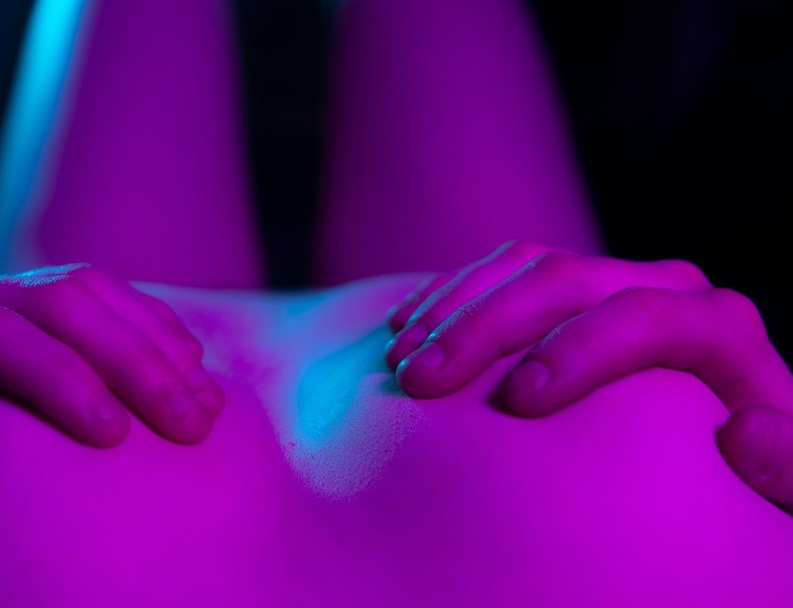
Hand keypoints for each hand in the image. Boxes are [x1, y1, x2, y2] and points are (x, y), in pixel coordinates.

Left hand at [0, 264, 222, 508]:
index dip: (57, 377)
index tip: (113, 437)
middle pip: (56, 299)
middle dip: (132, 359)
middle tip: (190, 422)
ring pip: (89, 291)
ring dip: (156, 342)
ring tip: (206, 402)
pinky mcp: (25, 308)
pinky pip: (102, 298)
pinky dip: (152, 330)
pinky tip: (193, 366)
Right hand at [384, 240, 792, 509]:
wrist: (723, 424)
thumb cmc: (749, 465)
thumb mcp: (789, 486)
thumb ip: (788, 468)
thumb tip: (741, 432)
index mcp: (718, 327)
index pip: (646, 315)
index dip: (579, 350)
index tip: (517, 402)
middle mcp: (660, 288)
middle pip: (564, 280)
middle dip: (482, 327)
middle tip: (418, 380)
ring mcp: (605, 281)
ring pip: (521, 266)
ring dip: (451, 308)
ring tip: (398, 362)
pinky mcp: (564, 289)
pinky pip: (498, 272)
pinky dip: (446, 297)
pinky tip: (405, 329)